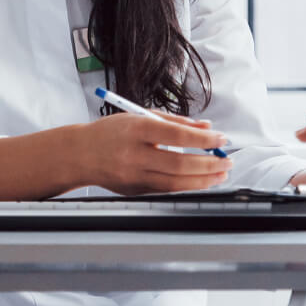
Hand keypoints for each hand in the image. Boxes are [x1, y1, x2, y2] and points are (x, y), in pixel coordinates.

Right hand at [76, 110, 231, 194]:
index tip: (220, 139)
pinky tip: (201, 181)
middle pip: (179, 163)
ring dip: (203, 179)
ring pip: (175, 182)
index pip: (176, 135)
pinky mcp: (135, 190)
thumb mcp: (139, 116)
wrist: (79, 154)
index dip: (202, 139)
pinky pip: (166, 190)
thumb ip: (174, 121)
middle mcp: (134, 154)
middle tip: (226, 161)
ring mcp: (133, 175)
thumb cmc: (110, 132)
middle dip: (209, 164)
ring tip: (220, 174)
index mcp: (136, 129)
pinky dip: (187, 186)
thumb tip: (205, 127)